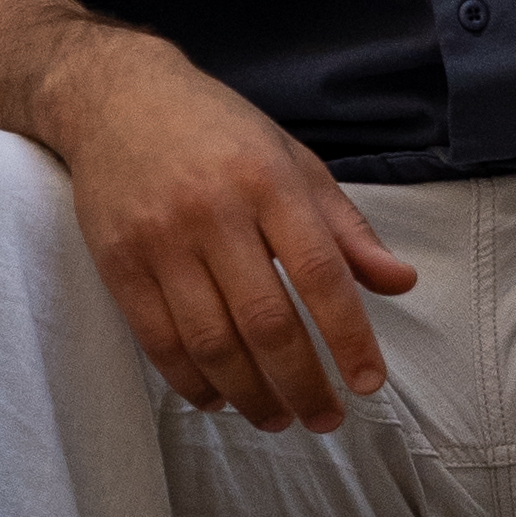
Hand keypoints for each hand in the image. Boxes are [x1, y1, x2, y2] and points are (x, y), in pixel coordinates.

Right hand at [60, 32, 416, 433]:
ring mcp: (160, 239)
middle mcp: (214, 212)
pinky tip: (218, 397)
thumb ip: (346, 227)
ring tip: (276, 418)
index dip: (349, 337)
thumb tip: (400, 282)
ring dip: (250, 395)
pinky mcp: (117, 261)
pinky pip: (158, 341)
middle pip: (266, 322)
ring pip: (211, 342)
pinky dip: (191, 381)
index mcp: (268, 181)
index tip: (368, 383)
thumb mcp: (292, 160)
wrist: (115, 97)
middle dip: (301, 384)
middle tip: (325, 419)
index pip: (320, 274)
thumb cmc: (216, 130)